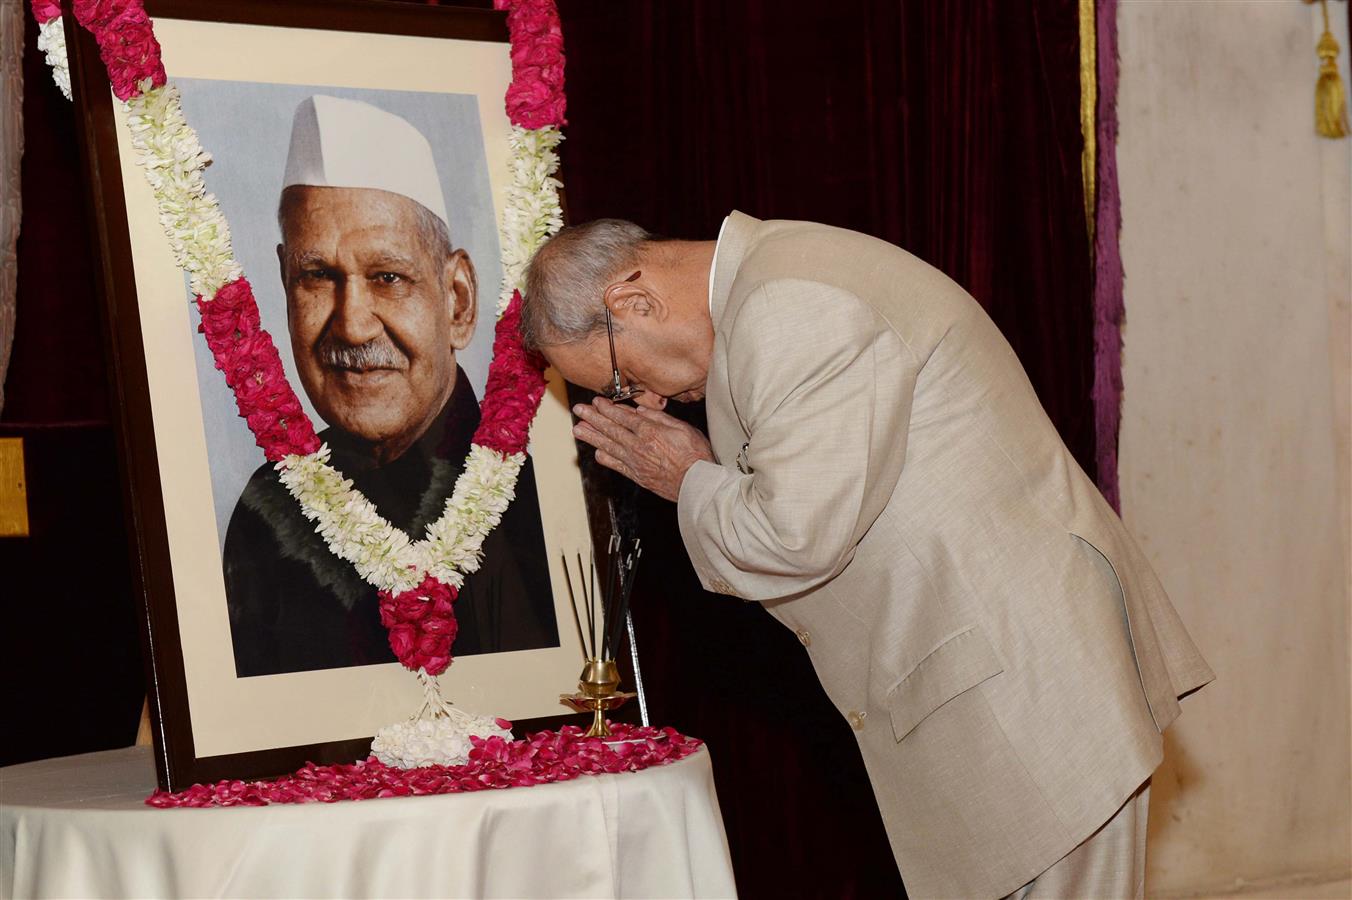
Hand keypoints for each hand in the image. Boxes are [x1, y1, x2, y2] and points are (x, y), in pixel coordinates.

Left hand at [571, 397, 715, 500]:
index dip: (607, 408)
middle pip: (611, 429)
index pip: (622, 417)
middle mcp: (639, 446)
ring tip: (577, 429)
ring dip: (591, 436)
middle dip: (593, 418)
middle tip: (579, 410)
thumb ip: (660, 418)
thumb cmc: (696, 456)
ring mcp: (636, 462)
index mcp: (650, 432)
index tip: (596, 401)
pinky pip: (616, 465)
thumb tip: (641, 411)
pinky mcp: (637, 476)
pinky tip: (596, 452)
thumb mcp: (683, 428)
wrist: (698, 484)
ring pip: (608, 446)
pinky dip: (605, 458)